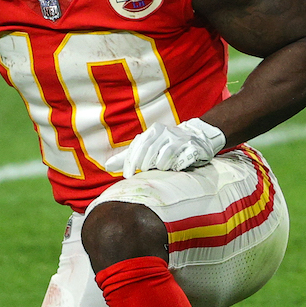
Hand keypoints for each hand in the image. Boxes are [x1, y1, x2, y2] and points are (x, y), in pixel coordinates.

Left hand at [104, 117, 225, 177]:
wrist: (198, 136)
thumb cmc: (166, 145)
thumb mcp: (148, 146)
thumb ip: (129, 155)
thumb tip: (107, 166)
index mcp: (154, 130)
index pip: (138, 146)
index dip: (131, 162)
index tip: (127, 176)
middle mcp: (167, 132)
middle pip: (150, 149)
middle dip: (144, 164)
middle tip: (143, 173)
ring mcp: (180, 138)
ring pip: (166, 154)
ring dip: (160, 165)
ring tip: (160, 169)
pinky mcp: (193, 147)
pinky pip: (182, 159)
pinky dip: (176, 166)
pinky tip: (175, 168)